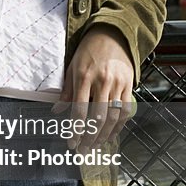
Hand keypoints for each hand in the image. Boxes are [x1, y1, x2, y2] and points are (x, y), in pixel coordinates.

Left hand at [53, 25, 134, 148]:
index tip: (71, 143)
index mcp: (84, 77)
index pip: (79, 110)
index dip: (75, 130)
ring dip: (104, 135)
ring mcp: (118, 83)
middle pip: (97, 117)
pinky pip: (126, 110)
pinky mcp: (129, 84)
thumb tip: (56, 111)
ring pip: (112, 117)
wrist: (112, 35)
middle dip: (89, 138)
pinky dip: (119, 125)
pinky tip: (111, 134)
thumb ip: (67, 91)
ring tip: (95, 146)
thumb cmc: (88, 52)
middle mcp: (102, 81)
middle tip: (83, 150)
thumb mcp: (73, 67)